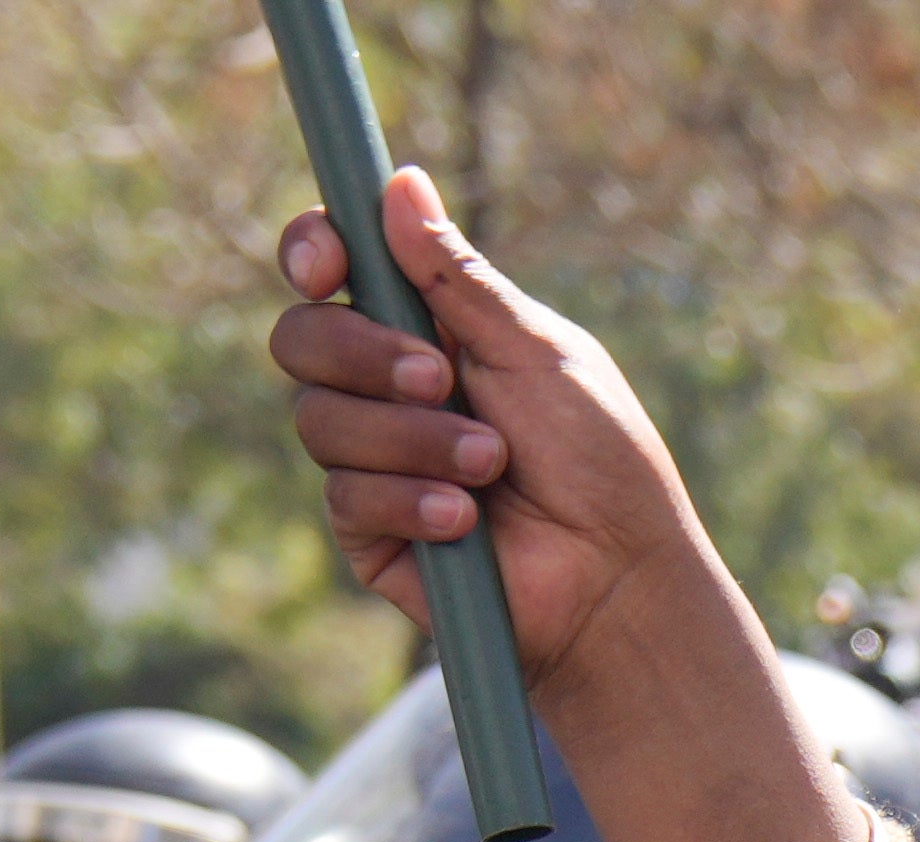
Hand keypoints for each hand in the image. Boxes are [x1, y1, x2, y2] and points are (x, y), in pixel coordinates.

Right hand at [264, 179, 858, 841]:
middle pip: (301, 338)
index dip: (314, 253)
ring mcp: (372, 458)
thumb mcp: (539, 353)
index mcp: (429, 329)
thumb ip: (460, 279)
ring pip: (320, 420)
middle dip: (362, 353)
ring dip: (409, 438)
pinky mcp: (368, 531)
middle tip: (438, 376)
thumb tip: (400, 183)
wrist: (618, 582)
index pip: (334, 270)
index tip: (329, 260)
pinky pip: (344, 496)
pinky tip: (465, 520)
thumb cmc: (601, 464)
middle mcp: (388, 387)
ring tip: (491, 466)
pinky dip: (408, 500)